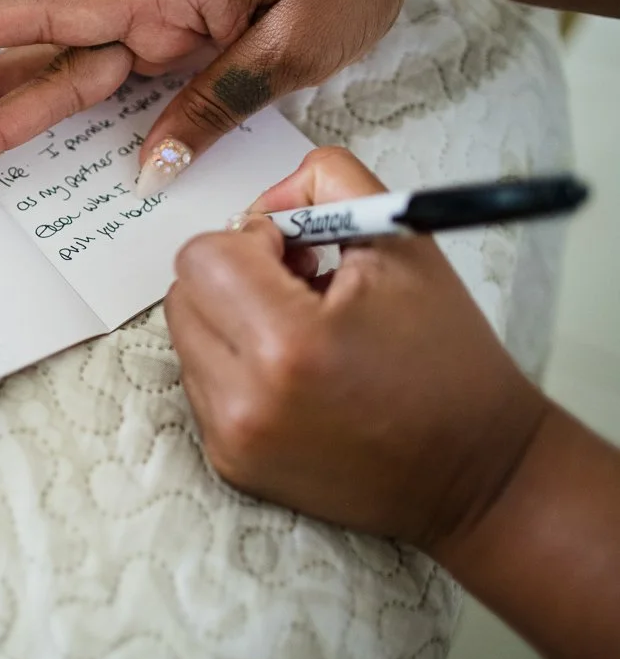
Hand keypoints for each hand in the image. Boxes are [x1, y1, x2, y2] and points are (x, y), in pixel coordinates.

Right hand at [0, 0, 444, 185]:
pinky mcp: (178, 37)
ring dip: (7, 93)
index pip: (54, 18)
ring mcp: (159, 22)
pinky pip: (113, 75)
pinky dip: (68, 93)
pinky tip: (35, 111)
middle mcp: (149, 6)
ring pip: (68, 68)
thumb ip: (214, 105)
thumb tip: (146, 166)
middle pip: (49, 61)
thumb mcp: (293, 46)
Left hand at [162, 146, 549, 551]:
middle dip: (234, 277)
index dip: (250, 241)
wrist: (475, 473)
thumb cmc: (446, 359)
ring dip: (231, 322)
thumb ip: (328, 185)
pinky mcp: (229, 464)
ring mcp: (231, 438)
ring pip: (188, 339)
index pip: (202, 256)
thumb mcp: (402, 243)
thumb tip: (266, 197)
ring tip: (304, 334)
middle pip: (183, 295)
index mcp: (286, 342)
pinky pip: (202, 386)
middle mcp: (245, 399)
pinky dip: (236, 368)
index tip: (298, 254)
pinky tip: (297, 376)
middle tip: (301, 287)